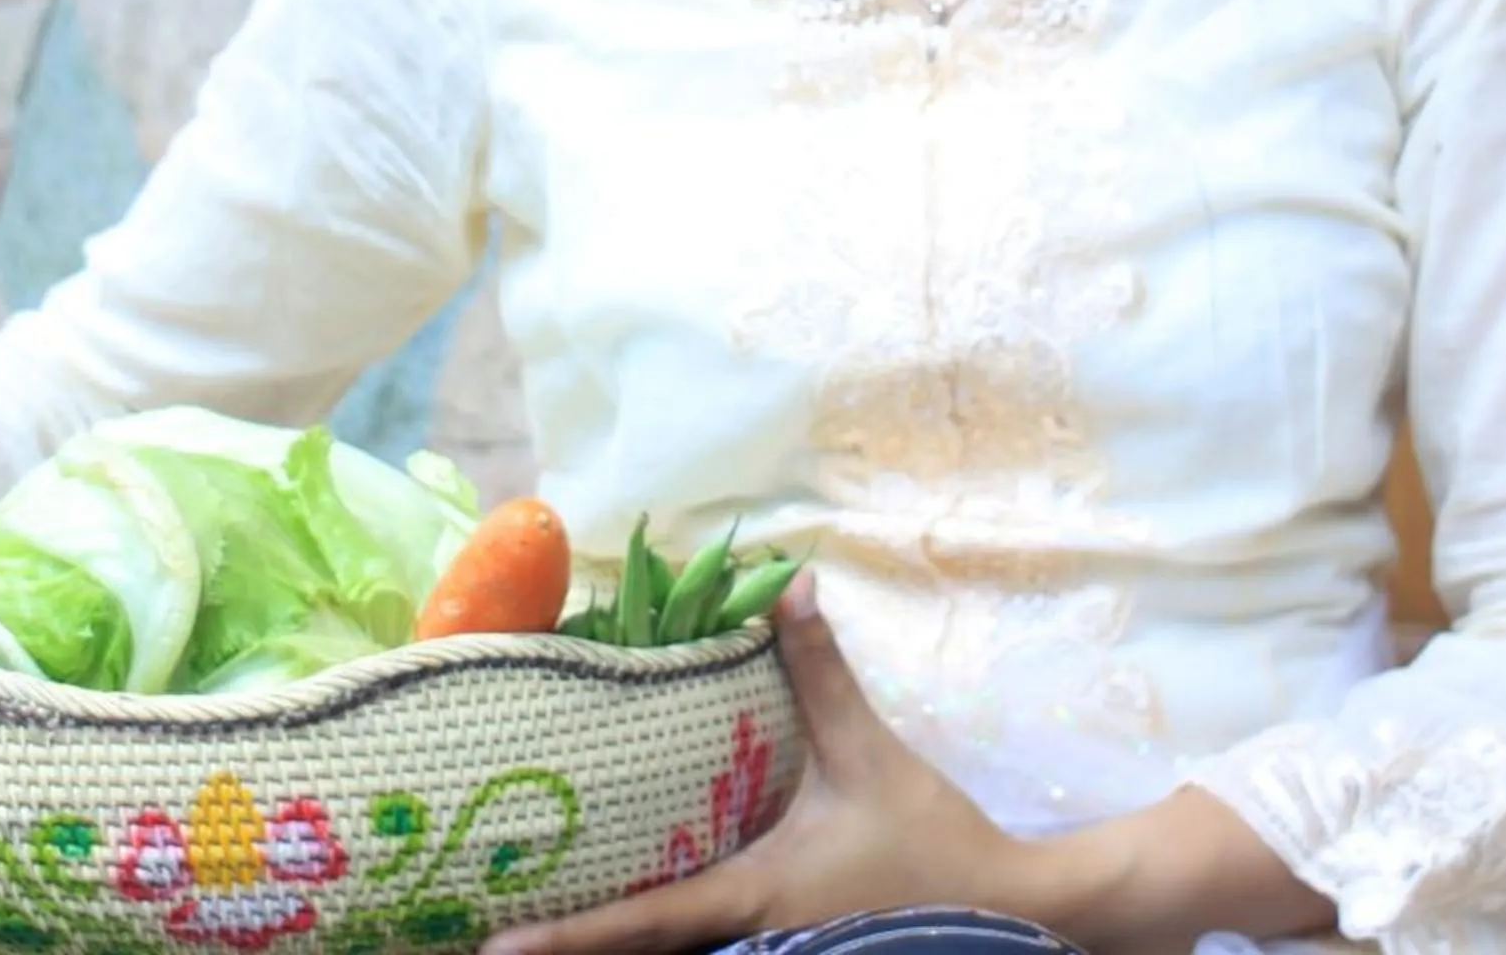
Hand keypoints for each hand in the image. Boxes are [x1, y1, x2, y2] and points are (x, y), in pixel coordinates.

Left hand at [482, 572, 1025, 954]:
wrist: (1012, 915)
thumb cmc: (931, 843)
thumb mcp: (869, 756)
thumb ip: (822, 674)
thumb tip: (788, 586)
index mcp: (752, 896)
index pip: (643, 921)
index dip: (569, 939)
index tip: (498, 948)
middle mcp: (749, 940)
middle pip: (645, 954)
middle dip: (575, 949)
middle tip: (492, 939)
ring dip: (618, 946)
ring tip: (541, 934)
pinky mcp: (795, 953)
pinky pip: (715, 949)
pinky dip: (668, 939)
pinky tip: (640, 923)